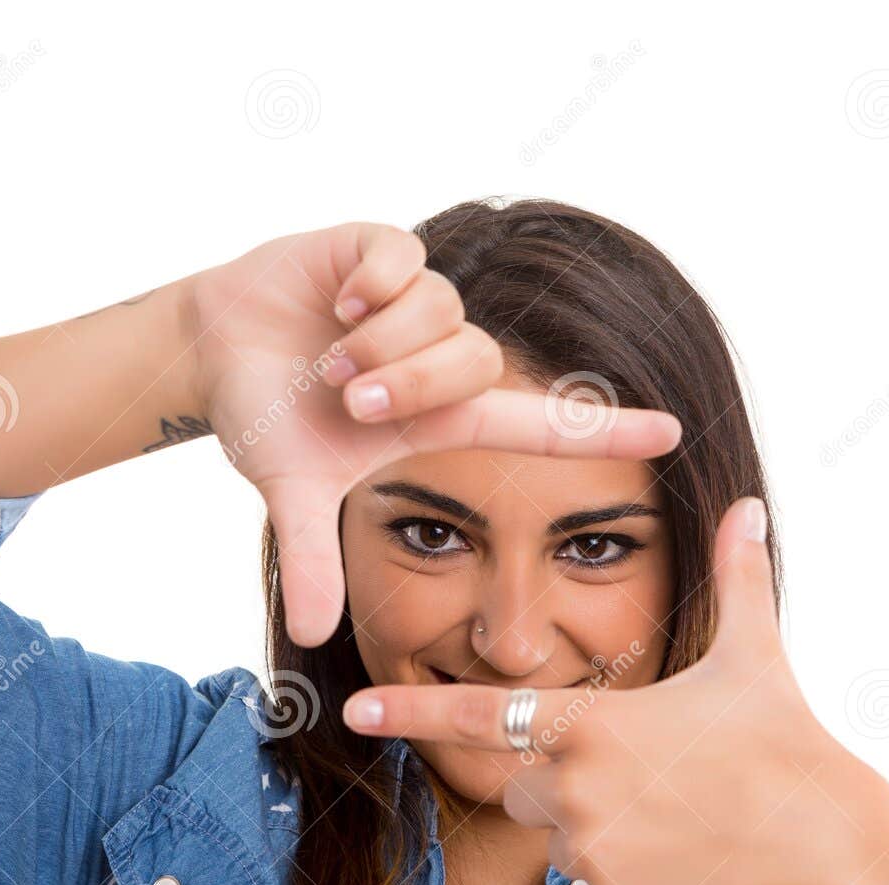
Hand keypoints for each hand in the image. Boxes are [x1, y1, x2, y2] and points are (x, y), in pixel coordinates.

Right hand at [188, 221, 682, 646]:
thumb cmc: (269, 416)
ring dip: (382, 342)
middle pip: (479, 361)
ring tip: (329, 358)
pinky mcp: (379, 249)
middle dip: (411, 381)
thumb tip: (315, 631)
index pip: (539, 422)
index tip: (675, 433)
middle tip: (350, 400)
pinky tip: (338, 302)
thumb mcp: (294, 491)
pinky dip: (371, 285)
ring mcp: (412, 301)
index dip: (605, 429)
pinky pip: (406, 260)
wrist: (213, 348)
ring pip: (444, 311)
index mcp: (438, 415)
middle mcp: (440, 356)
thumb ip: (312, 557)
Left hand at [338, 495, 888, 884]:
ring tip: (676, 820)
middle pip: (524, 788)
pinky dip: (626, 878)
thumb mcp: (754, 655)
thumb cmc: (787, 744)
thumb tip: (746, 504)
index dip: (412, 713)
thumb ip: (736, 578)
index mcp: (590, 724)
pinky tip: (683, 862)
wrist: (827, 848)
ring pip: (559, 840)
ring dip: (598, 831)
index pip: (481, 716)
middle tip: (649, 778)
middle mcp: (574, 790)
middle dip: (565, 783)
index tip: (352, 711)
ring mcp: (589, 853)